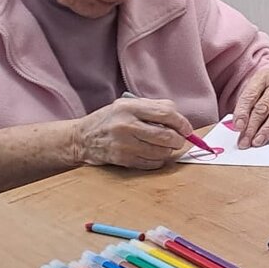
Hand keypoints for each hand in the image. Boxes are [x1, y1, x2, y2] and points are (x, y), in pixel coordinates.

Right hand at [73, 98, 192, 170]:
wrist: (82, 137)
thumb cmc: (110, 120)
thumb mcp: (127, 104)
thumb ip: (153, 107)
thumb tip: (179, 118)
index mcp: (130, 107)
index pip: (166, 113)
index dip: (181, 123)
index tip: (186, 129)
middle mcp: (126, 125)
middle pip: (166, 135)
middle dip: (178, 140)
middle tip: (178, 140)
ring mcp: (124, 144)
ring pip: (160, 151)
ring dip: (168, 151)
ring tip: (164, 147)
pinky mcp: (122, 159)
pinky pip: (151, 163)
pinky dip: (157, 160)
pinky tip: (152, 154)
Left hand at [233, 64, 268, 147]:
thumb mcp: (257, 85)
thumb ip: (247, 103)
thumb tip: (238, 126)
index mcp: (262, 78)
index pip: (250, 97)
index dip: (242, 113)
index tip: (238, 127)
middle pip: (263, 108)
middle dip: (252, 127)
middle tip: (244, 141)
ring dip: (267, 130)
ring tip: (257, 142)